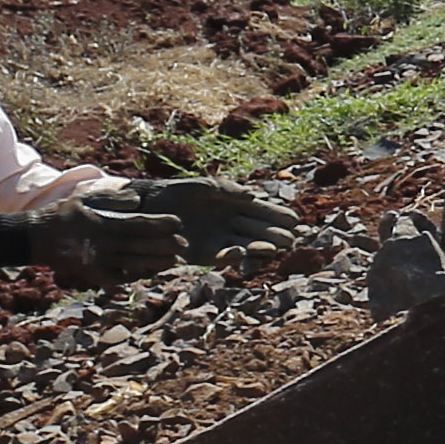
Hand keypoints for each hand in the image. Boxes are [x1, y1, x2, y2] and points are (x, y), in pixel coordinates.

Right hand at [0, 202, 185, 289]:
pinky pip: (116, 277)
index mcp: (103, 221)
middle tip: (184, 245)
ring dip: (155, 262)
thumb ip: (112, 198)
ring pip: (132, 262)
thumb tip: (137, 198)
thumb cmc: (63, 214)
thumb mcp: (84, 198)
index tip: (178, 223)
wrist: (36, 237)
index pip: (138, 222)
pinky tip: (149, 274)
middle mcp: (103, 241)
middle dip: (164, 245)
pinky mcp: (91, 273)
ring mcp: (97, 259)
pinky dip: (133, 277)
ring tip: (175, 261)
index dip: (159, 223)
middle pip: (140, 244)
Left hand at [115, 175, 304, 245]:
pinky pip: (223, 257)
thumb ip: (227, 189)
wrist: (150, 208)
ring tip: (272, 247)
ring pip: (247, 246)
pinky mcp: (205, 255)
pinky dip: (232, 256)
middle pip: (260, 231)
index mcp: (237, 205)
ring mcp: (220, 240)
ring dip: (260, 248)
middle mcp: (233, 225)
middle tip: (290, 238)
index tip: (294, 220)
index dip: (280, 216)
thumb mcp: (204, 186)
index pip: (264, 212)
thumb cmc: (178, 192)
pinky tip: (239, 251)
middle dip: (275, 235)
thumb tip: (253, 196)